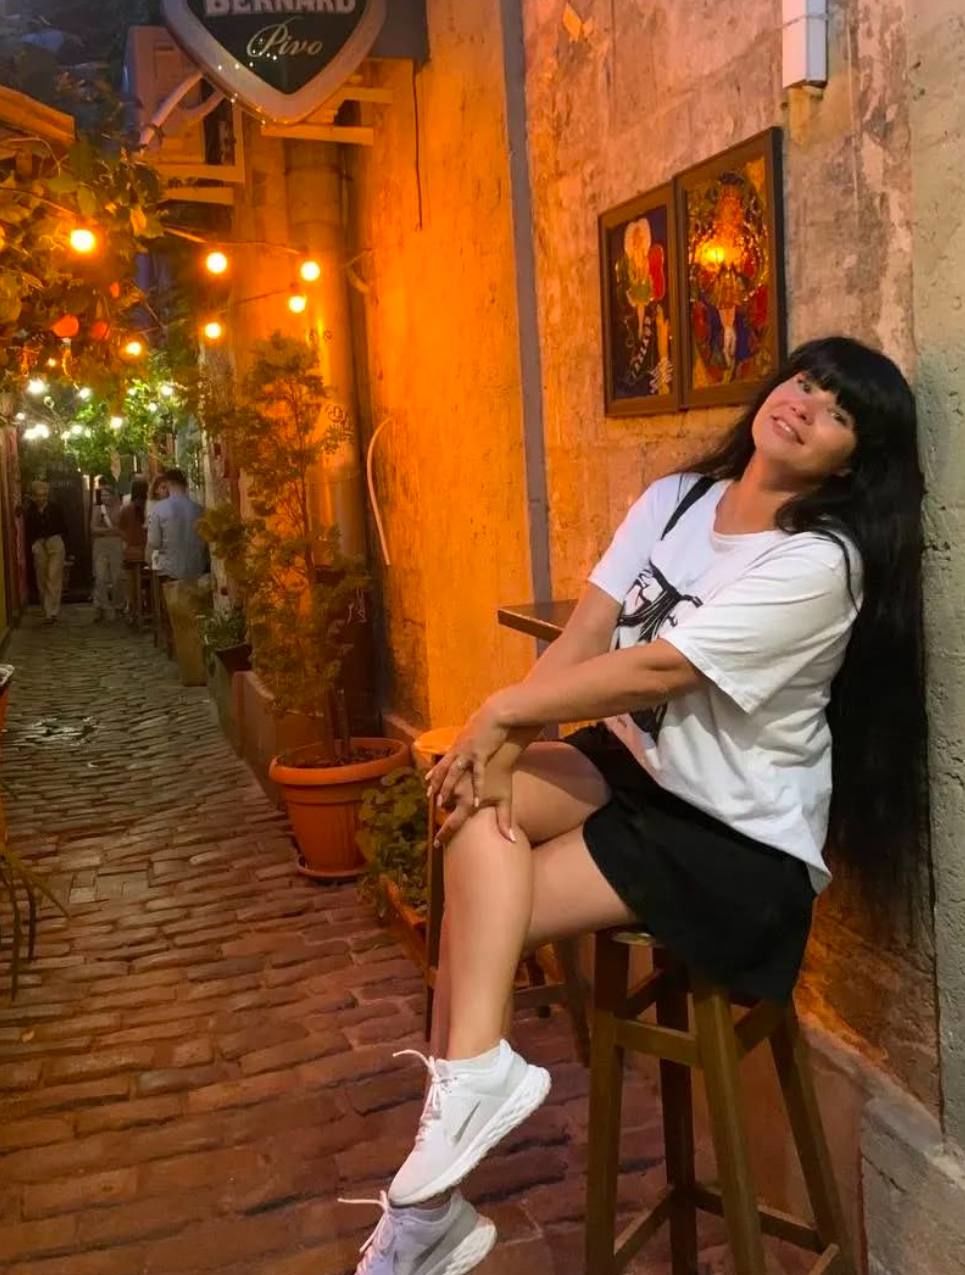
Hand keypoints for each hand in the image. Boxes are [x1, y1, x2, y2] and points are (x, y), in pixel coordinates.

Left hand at [426, 698, 508, 813]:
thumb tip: (467, 741)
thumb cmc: (487, 721)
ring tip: (441, 803)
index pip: (442, 761)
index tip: (426, 781)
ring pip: (453, 774)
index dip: (434, 772)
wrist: (496, 714)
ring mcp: (467, 753)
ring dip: (446, 788)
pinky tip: (475, 802)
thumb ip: (468, 739)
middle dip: (436, 784)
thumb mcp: (473, 730)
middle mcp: (458, 750)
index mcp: (457, 745)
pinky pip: (477, 776)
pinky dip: (476, 789)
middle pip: (443, 770)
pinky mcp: (480, 755)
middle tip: (430, 798)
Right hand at [433, 753, 515, 847]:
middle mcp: (456, 792)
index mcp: (468, 803)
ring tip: (439, 803)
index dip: (443, 836)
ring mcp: (452, 779)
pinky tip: (431, 787)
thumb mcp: (505, 800)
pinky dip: (435, 784)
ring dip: (438, 799)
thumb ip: (505, 822)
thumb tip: (512, 841)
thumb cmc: (503, 778)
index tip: (436, 844)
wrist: (499, 752)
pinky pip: (438, 779)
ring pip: (439, 794)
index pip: (452, 824)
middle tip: (446, 817)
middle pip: (443, 808)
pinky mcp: (449, 768)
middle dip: (444, 812)